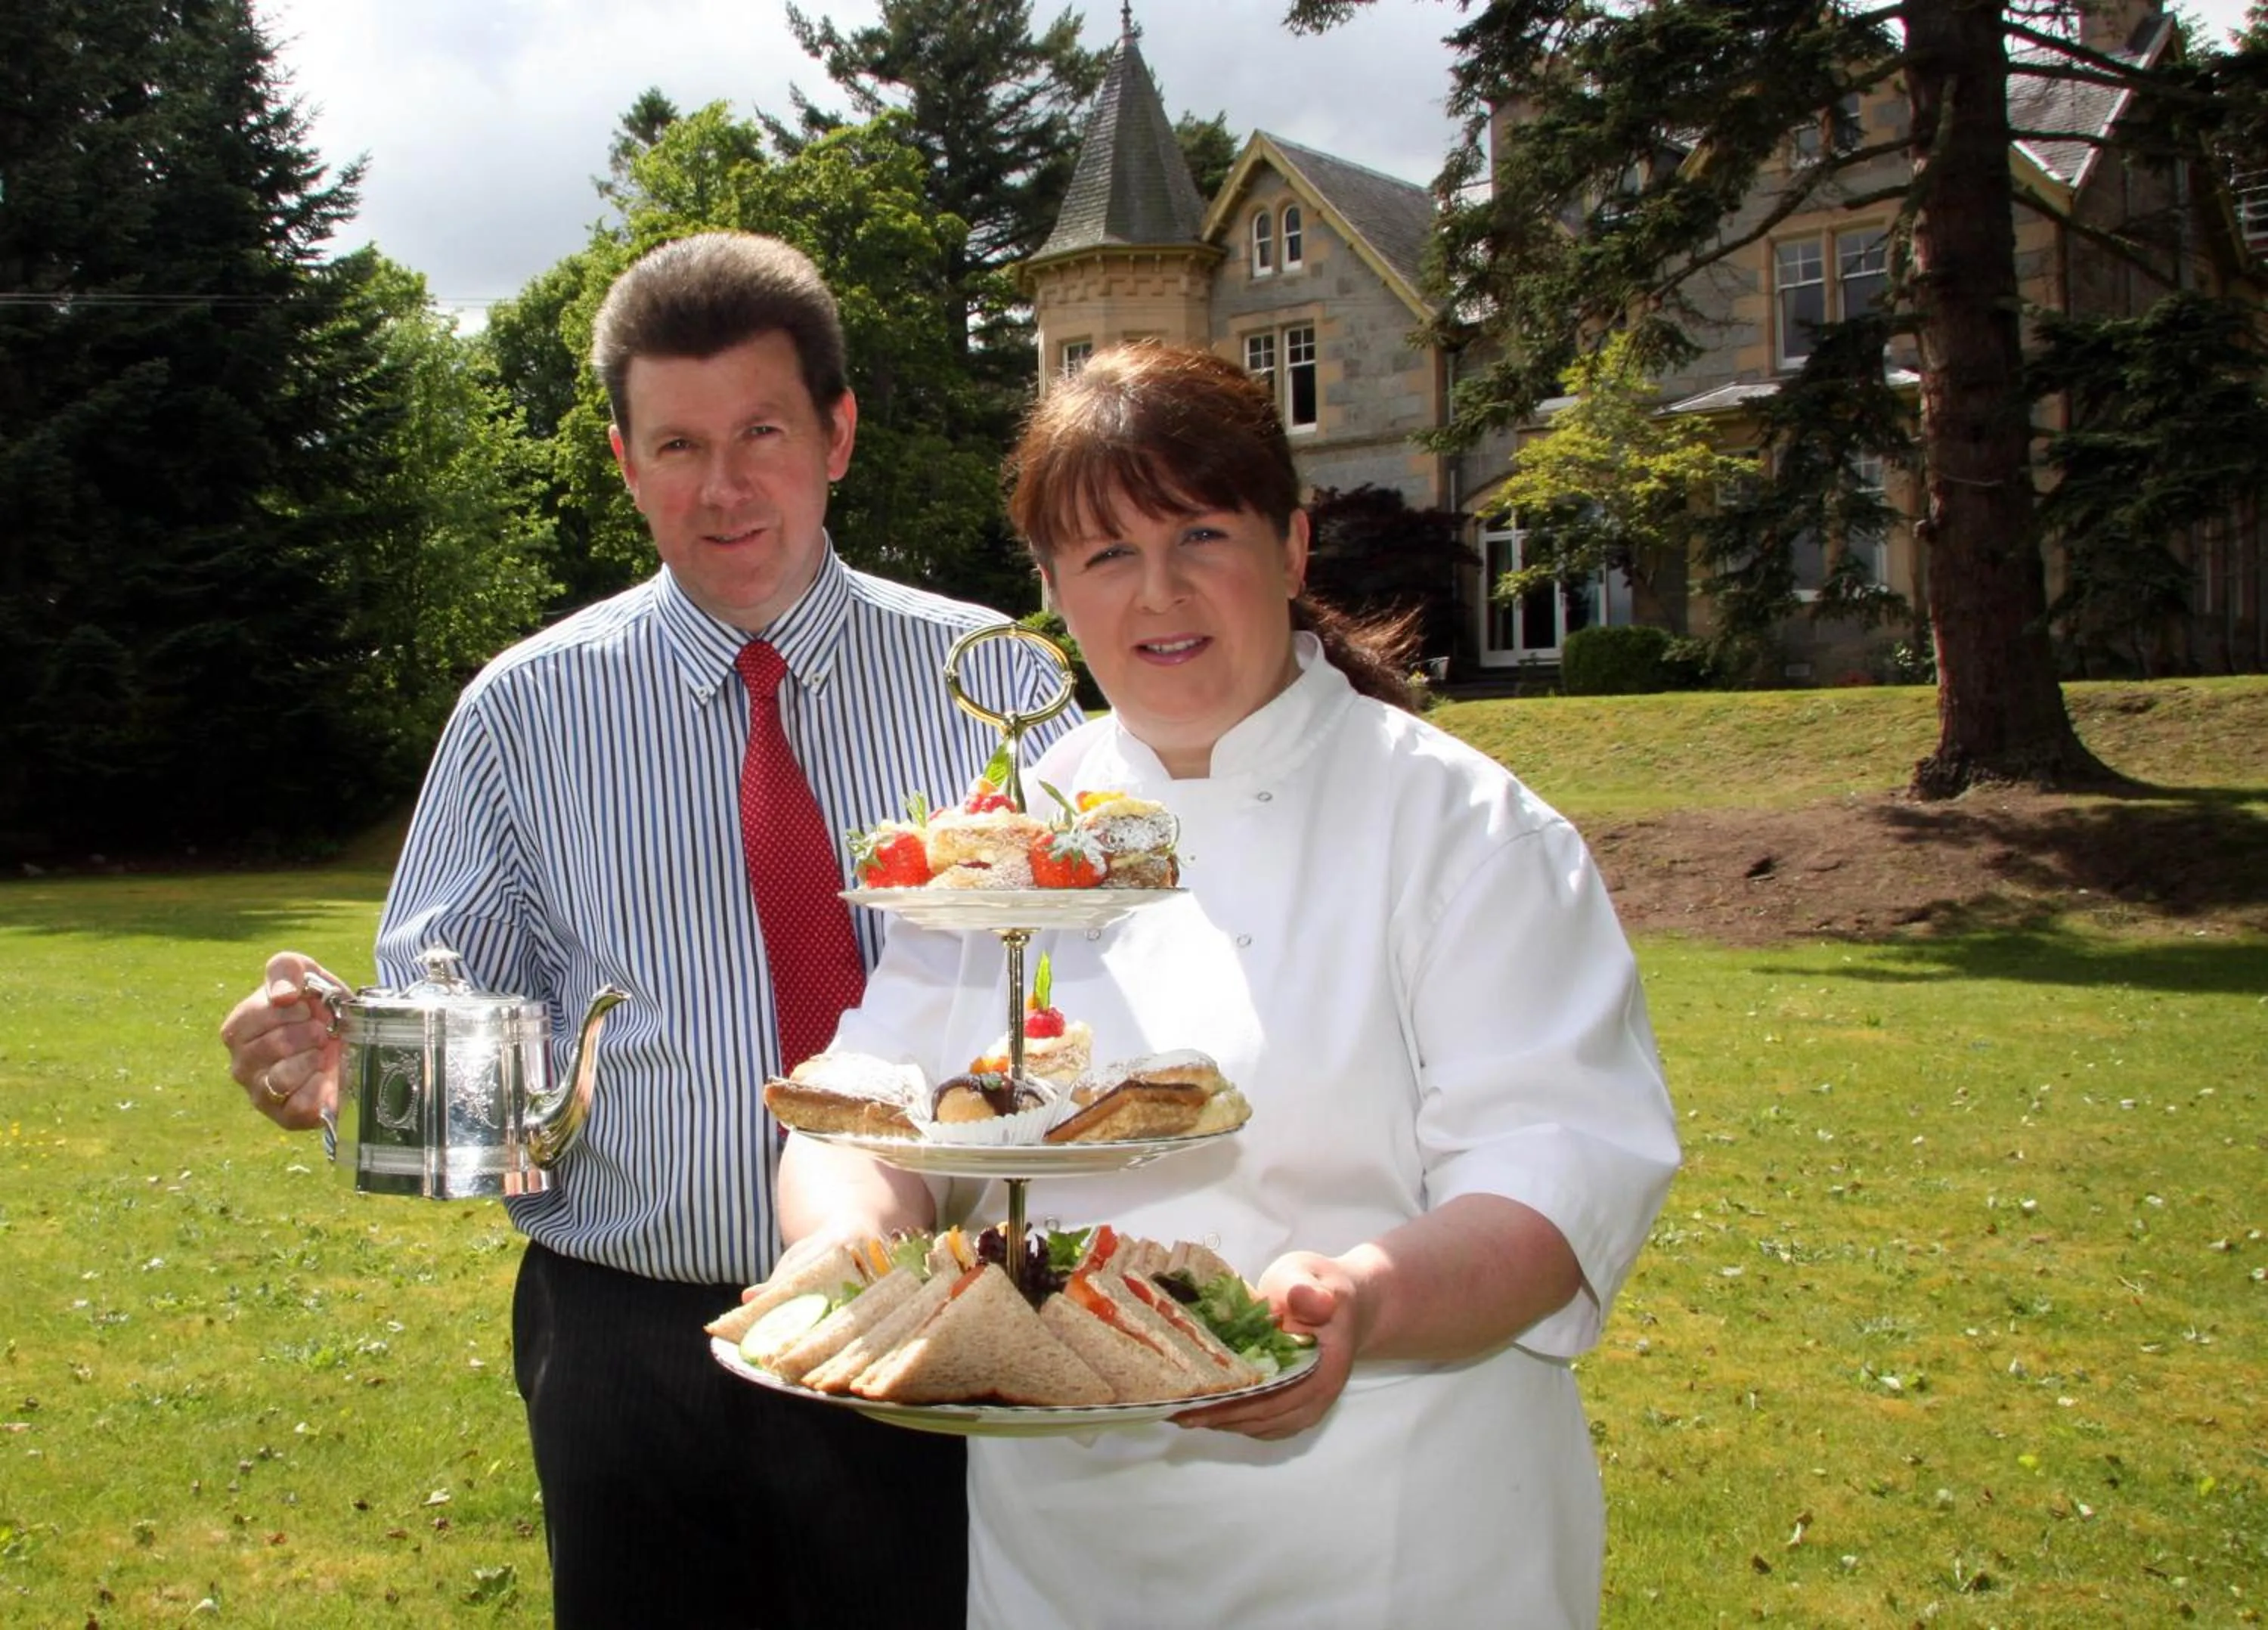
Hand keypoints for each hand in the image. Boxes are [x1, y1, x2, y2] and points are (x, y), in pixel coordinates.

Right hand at [218, 951, 342, 1130]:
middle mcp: (241, 1065)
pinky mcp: (286, 1117)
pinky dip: (320, 1088)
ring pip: (282, 1078)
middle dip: (310, 1032)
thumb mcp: (303, 971)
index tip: (308, 1009)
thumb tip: (282, 994)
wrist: (349, 1036)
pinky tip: (326, 1076)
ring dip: (314, 1058)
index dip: (294, 1009)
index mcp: (237, 1030)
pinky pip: (299, 1107)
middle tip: (322, 1031)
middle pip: (274, 1046)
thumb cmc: (316, 1005)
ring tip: (323, 1052)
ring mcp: (260, 1093)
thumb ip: (285, 969)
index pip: (258, 1017)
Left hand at [1172, 1251, 1360, 1441]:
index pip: (1276, 1394)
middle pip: (1265, 1416)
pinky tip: (1210, 1413)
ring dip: (1225, 1422)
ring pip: (1263, 1425)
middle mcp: (1322, 1393)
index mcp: (1326, 1365)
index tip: (1197, 1403)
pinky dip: (1239, 1420)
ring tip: (1183, 1415)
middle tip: (1176, 1412)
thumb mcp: (1310, 1276)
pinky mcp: (1300, 1405)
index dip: (1235, 1402)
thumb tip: (1310, 1301)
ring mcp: (1311, 1404)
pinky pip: (1267, 1423)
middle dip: (1219, 1416)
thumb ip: (1306, 1289)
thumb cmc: (1322, 1285)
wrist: (1345, 1301)